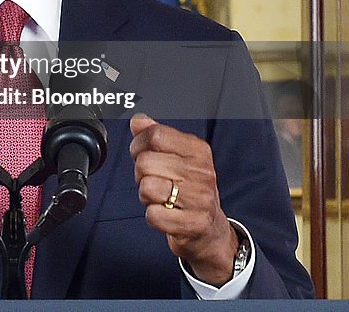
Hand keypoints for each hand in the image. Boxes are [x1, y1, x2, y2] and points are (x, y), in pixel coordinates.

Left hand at [129, 113, 237, 285]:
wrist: (210, 228)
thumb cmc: (188, 188)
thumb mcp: (177, 156)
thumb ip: (156, 135)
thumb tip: (138, 120)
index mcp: (197, 150)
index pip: (155, 135)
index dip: (138, 145)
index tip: (141, 154)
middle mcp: (202, 171)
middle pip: (145, 162)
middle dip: (140, 174)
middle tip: (154, 181)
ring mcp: (200, 198)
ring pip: (147, 188)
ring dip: (146, 196)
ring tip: (161, 197)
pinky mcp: (194, 223)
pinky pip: (153, 215)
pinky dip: (154, 216)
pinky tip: (166, 214)